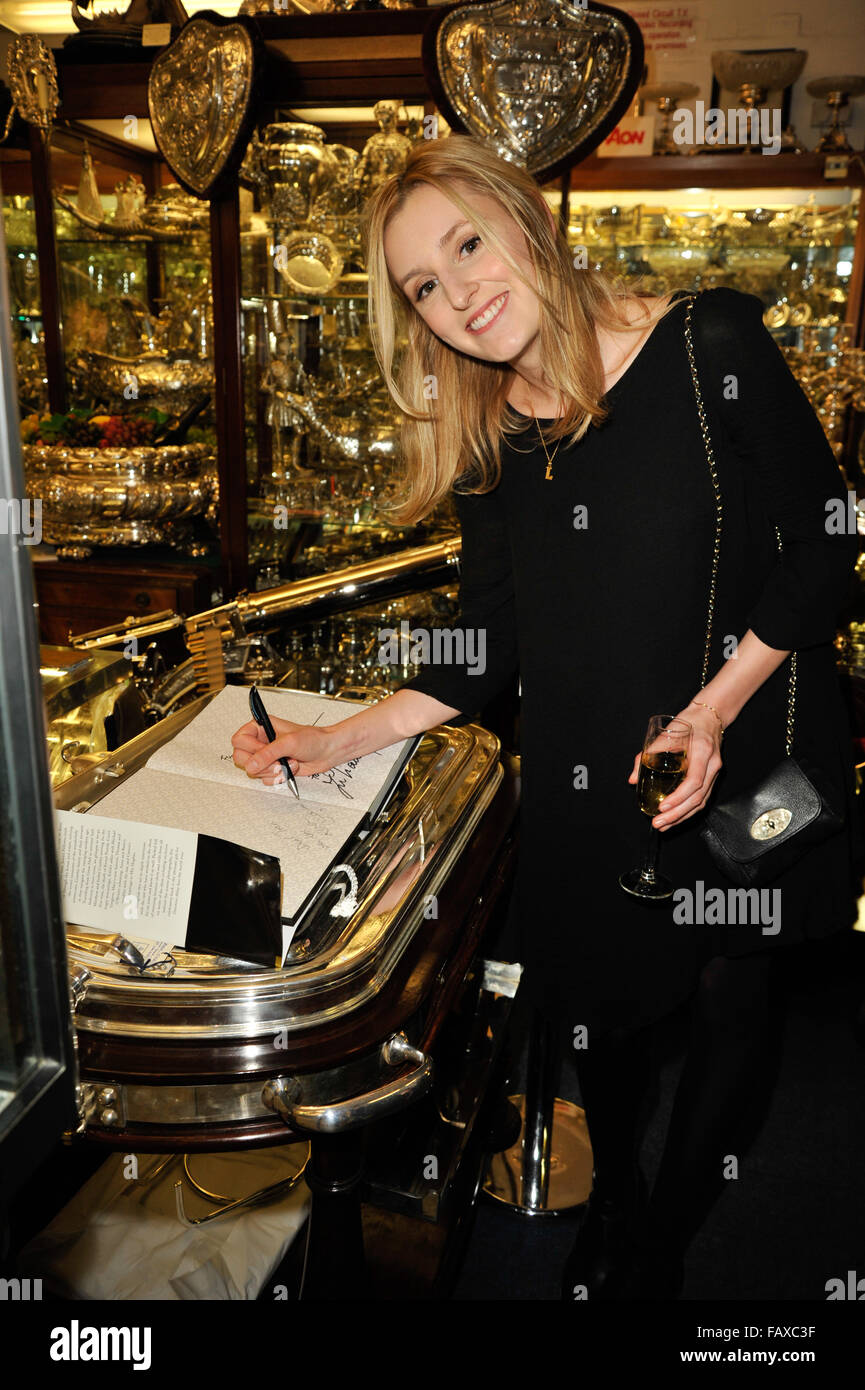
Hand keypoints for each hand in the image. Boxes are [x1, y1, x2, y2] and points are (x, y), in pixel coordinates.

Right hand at [231, 716, 339, 785]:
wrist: (328, 751)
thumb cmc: (313, 740)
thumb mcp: (289, 743)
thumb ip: (268, 754)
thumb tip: (250, 765)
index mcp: (261, 727)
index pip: (239, 740)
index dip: (250, 749)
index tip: (265, 752)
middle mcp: (260, 741)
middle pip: (241, 758)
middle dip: (261, 764)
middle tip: (277, 762)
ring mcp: (266, 756)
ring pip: (253, 771)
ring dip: (273, 771)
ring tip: (289, 763)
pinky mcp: (273, 768)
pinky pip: (265, 779)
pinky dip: (278, 777)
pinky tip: (291, 768)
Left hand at [627, 706, 723, 828]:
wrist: (709, 717)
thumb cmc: (687, 723)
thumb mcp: (665, 735)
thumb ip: (647, 755)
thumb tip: (632, 779)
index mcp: (702, 751)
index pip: (694, 781)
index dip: (678, 797)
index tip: (663, 806)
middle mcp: (712, 764)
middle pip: (698, 797)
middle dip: (677, 813)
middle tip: (659, 822)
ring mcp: (715, 772)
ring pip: (702, 801)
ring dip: (682, 816)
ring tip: (664, 825)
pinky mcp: (713, 778)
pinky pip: (702, 798)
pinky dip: (688, 811)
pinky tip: (675, 817)